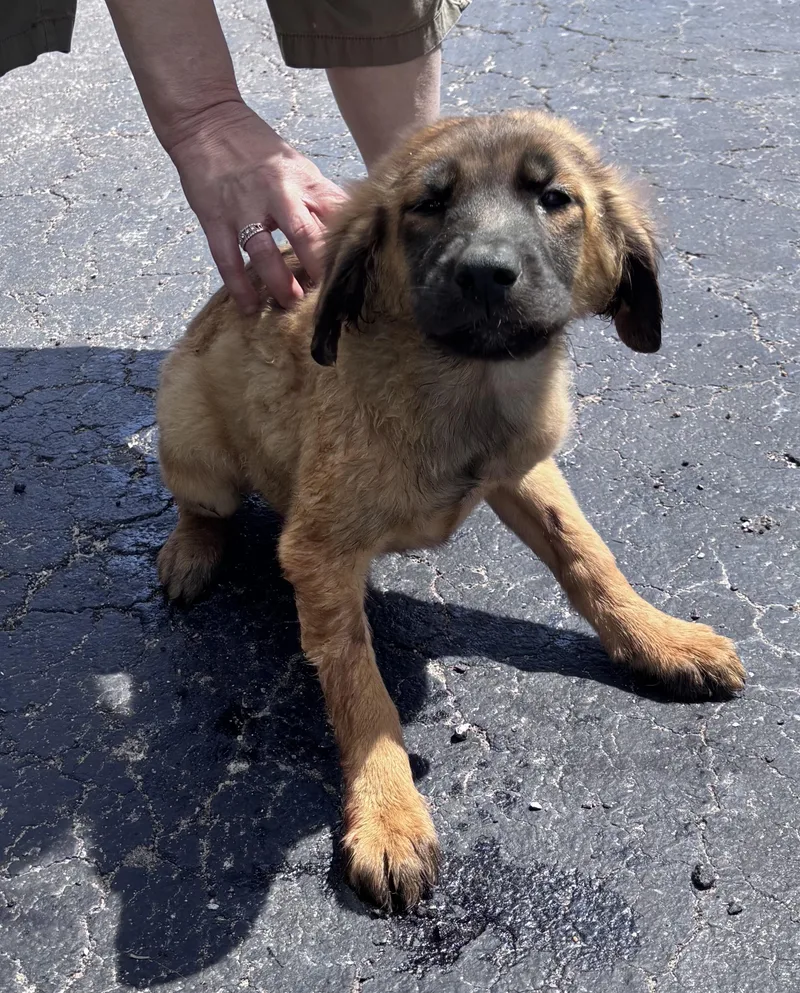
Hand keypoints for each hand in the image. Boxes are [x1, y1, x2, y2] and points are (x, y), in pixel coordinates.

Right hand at [167, 100, 347, 311]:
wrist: (207, 121)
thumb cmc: (259, 149)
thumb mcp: (299, 167)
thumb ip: (324, 198)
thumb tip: (358, 225)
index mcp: (304, 181)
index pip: (334, 217)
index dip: (347, 246)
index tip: (357, 274)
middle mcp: (277, 193)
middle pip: (305, 235)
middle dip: (318, 270)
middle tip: (329, 300)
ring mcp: (243, 208)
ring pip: (265, 253)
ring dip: (280, 283)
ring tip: (292, 306)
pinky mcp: (215, 219)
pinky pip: (228, 259)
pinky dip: (239, 286)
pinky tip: (249, 308)